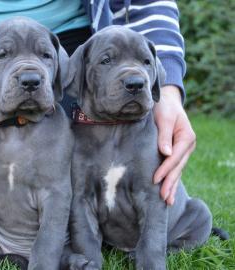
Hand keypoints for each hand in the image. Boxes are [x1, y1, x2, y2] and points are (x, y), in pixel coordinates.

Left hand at [153, 85, 195, 204]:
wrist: (167, 100)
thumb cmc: (164, 107)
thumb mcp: (164, 117)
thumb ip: (164, 135)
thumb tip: (166, 153)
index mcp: (186, 138)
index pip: (174, 158)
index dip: (165, 170)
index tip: (155, 180)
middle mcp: (187, 146)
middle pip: (177, 168)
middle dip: (170, 183)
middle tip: (163, 198)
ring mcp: (183, 151)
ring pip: (177, 171)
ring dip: (172, 185)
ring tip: (167, 201)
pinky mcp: (176, 153)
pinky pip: (174, 169)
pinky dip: (171, 180)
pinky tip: (169, 193)